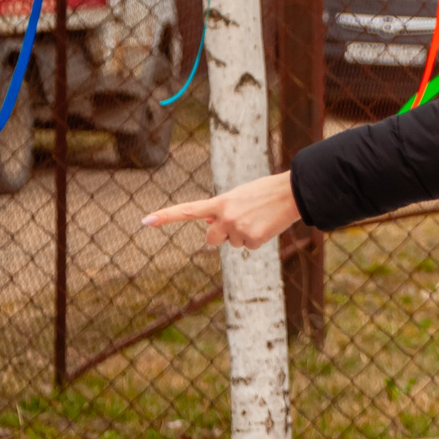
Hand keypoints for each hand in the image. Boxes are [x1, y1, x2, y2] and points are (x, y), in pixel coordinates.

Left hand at [144, 171, 300, 249]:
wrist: (293, 193)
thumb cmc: (266, 192)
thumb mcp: (240, 196)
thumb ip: (222, 210)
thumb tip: (209, 227)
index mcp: (220, 202)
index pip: (188, 210)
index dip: (166, 216)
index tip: (145, 221)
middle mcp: (225, 217)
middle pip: (211, 239)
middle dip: (221, 236)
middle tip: (239, 224)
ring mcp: (238, 229)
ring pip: (234, 243)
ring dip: (244, 234)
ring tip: (260, 218)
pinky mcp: (253, 239)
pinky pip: (249, 246)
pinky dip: (258, 239)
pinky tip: (267, 225)